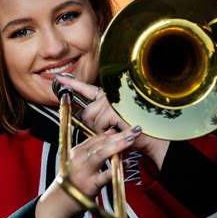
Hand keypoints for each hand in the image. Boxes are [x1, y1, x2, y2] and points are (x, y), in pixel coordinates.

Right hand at [35, 124, 139, 217]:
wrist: (61, 203)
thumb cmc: (72, 182)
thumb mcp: (80, 162)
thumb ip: (93, 148)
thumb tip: (109, 133)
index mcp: (76, 152)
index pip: (96, 138)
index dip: (112, 131)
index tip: (126, 126)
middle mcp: (78, 159)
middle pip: (100, 144)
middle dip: (118, 135)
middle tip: (134, 130)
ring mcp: (83, 172)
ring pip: (100, 154)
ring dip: (117, 146)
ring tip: (130, 140)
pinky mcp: (89, 185)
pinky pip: (104, 176)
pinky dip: (116, 169)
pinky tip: (127, 165)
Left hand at [54, 74, 169, 168]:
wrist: (157, 139)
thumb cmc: (141, 133)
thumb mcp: (118, 123)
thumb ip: (103, 118)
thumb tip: (88, 120)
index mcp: (114, 95)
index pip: (89, 89)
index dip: (73, 84)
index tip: (59, 79)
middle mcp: (113, 94)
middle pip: (87, 111)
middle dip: (94, 125)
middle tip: (111, 130)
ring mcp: (113, 100)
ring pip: (91, 118)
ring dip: (101, 130)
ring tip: (119, 130)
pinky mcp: (113, 108)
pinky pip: (98, 124)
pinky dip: (106, 132)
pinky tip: (120, 130)